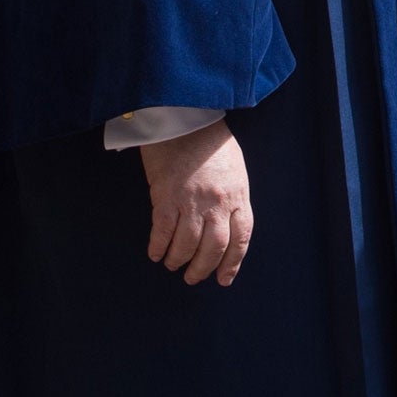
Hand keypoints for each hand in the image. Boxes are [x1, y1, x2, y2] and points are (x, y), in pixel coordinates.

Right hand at [140, 120, 252, 286]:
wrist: (185, 118)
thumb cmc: (210, 141)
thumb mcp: (234, 169)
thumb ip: (231, 197)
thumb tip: (225, 223)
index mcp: (238, 195)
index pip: (241, 237)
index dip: (232, 262)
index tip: (224, 279)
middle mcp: (218, 202)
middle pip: (214, 247)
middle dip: (203, 267)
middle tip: (193, 277)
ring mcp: (192, 201)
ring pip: (187, 244)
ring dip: (179, 259)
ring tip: (173, 264)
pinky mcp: (166, 196)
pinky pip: (162, 231)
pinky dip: (158, 246)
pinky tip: (155, 254)